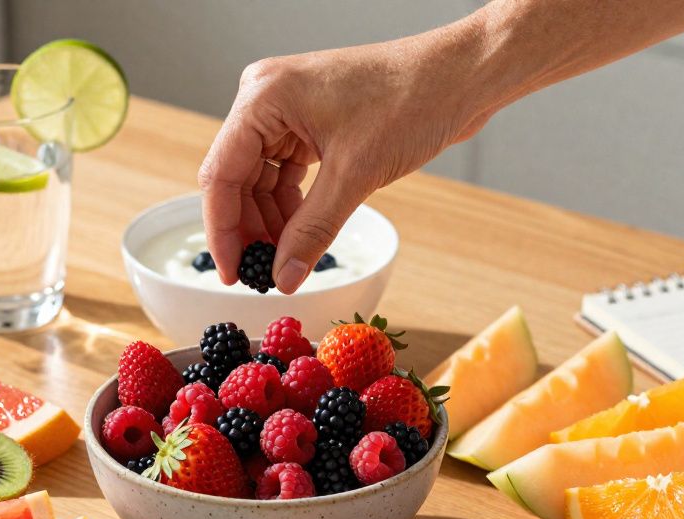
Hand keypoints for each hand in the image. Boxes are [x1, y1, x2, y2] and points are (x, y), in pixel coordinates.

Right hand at [197, 25, 492, 293]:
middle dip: (249, 229)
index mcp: (264, 97)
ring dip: (271, 222)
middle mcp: (267, 98)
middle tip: (261, 275)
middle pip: (237, 178)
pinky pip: (285, 172)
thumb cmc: (413, 99)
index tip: (232, 274)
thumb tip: (283, 277)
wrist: (461, 76)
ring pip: (260, 179)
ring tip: (284, 261)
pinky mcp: (310, 122)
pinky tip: (299, 236)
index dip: (223, 230)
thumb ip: (312, 231)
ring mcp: (288, 109)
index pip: (221, 174)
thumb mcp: (355, 175)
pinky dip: (291, 206)